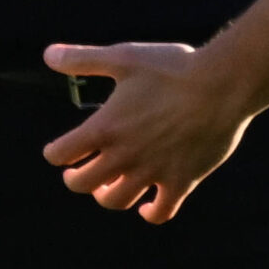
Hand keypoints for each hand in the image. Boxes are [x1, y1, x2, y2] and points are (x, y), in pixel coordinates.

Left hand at [39, 42, 254, 222]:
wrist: (221, 85)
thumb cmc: (171, 68)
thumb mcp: (123, 57)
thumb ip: (83, 58)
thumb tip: (48, 55)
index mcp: (106, 127)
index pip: (62, 153)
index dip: (55, 153)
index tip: (57, 152)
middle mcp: (125, 155)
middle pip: (84, 185)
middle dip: (75, 180)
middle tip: (77, 173)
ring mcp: (152, 171)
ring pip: (117, 201)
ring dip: (106, 196)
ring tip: (108, 187)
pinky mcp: (180, 181)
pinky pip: (161, 212)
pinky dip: (149, 214)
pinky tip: (146, 207)